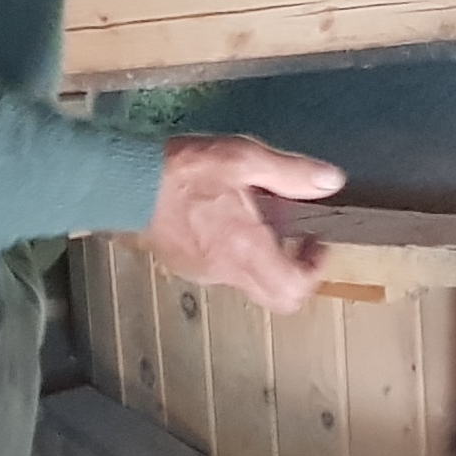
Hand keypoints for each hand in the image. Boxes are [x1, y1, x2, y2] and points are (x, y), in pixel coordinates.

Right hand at [143, 134, 345, 312]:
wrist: (122, 181)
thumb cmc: (184, 169)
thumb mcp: (244, 159)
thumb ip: (291, 173)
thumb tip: (332, 181)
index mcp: (245, 250)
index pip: (293, 290)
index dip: (316, 272)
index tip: (317, 242)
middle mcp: (225, 271)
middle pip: (275, 297)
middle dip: (296, 273)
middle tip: (300, 240)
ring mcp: (202, 273)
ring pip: (249, 283)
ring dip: (266, 260)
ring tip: (262, 217)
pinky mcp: (183, 266)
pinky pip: (223, 271)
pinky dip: (238, 255)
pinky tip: (229, 219)